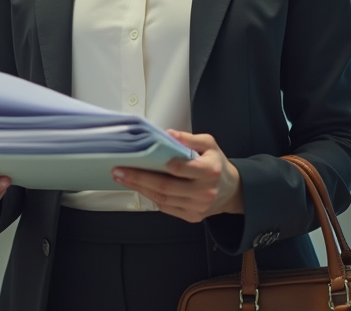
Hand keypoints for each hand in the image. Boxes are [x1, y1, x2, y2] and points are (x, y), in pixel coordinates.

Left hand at [112, 131, 242, 222]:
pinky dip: (151, 197)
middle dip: (139, 178)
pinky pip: (166, 207)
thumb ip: (189, 138)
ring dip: (140, 188)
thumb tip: (169, 134)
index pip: (181, 168)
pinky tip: (140, 187)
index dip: (161, 164)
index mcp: (210, 171)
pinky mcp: (191, 216)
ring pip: (163, 199)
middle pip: (166, 187)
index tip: (141, 158)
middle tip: (119, 170)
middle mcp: (204, 192)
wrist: (231, 190)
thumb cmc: (216, 164)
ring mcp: (197, 207)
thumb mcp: (209, 144)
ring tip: (123, 178)